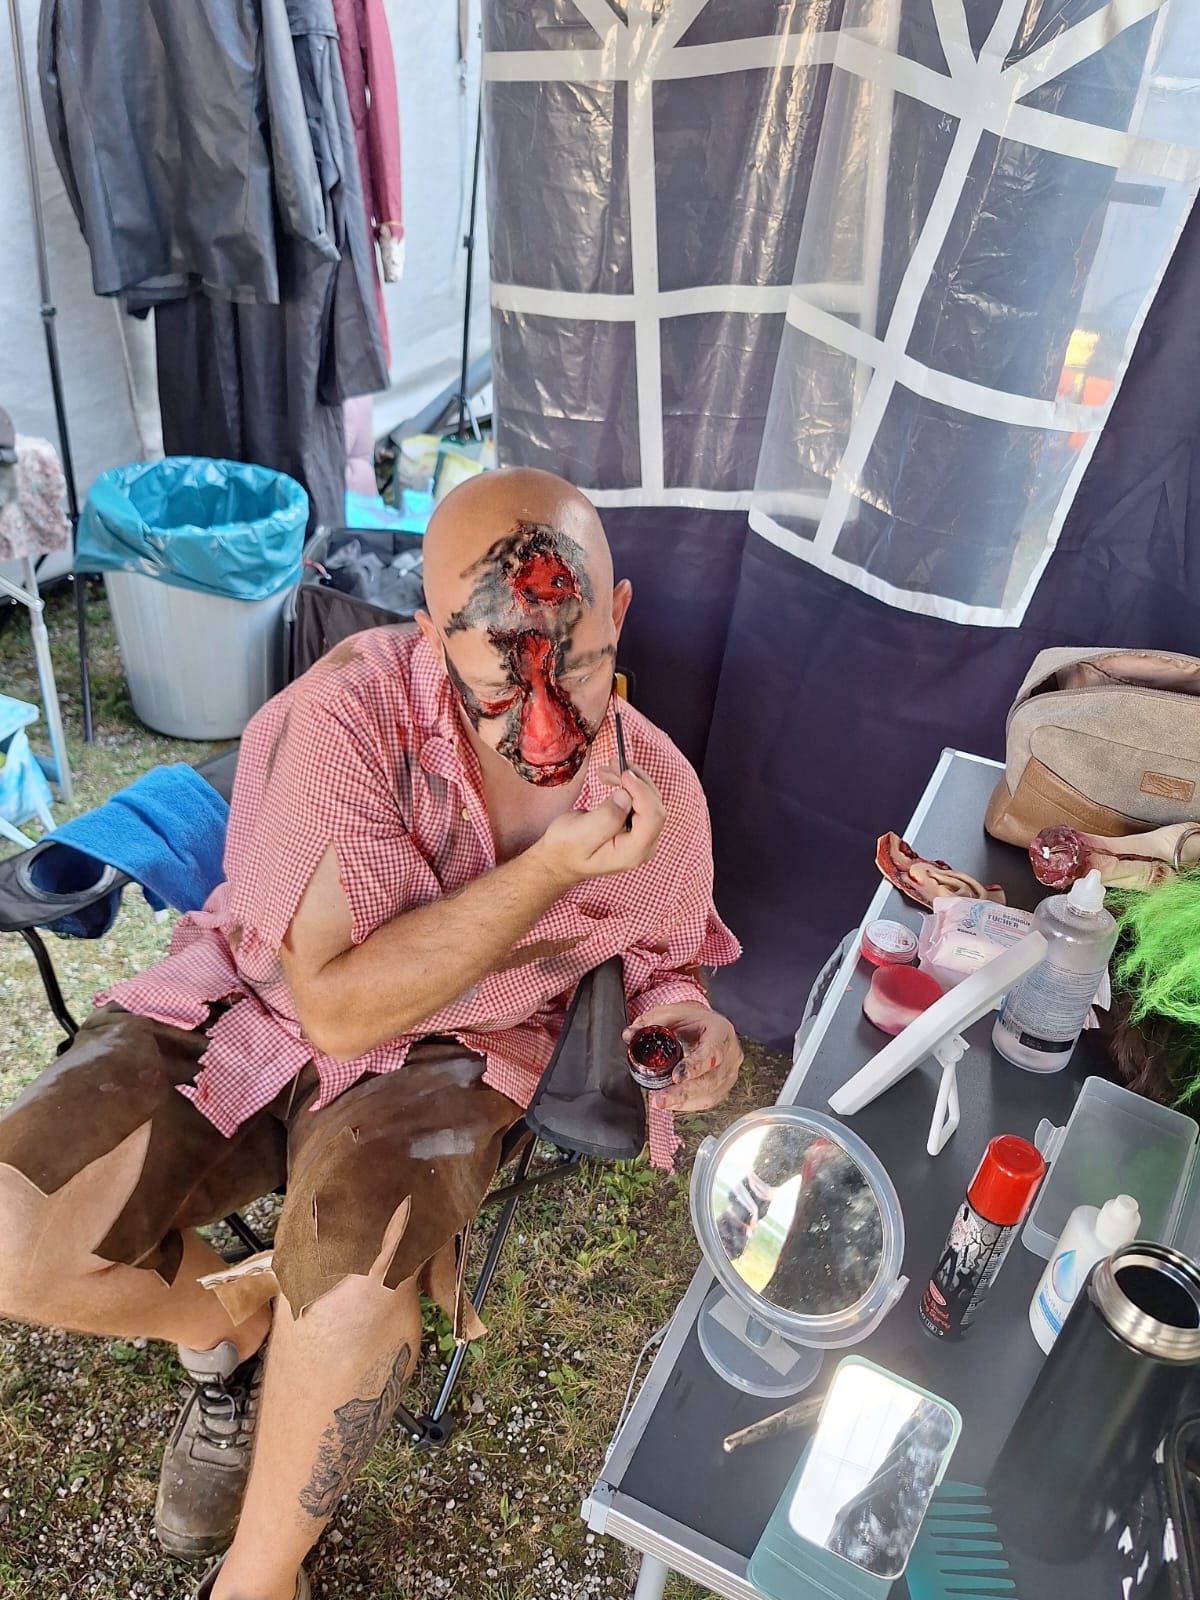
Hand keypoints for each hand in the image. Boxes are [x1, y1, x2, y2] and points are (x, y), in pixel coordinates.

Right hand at [533, 763, 664, 888]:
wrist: (560, 858)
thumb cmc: (566, 849)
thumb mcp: (580, 835)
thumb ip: (606, 817)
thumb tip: (626, 796)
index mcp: (631, 853)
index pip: (652, 818)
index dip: (642, 791)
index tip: (624, 773)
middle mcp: (643, 846)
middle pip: (654, 806)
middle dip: (635, 780)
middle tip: (612, 764)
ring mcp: (642, 837)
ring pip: (649, 799)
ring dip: (630, 779)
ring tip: (606, 770)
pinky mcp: (637, 826)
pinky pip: (641, 800)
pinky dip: (628, 785)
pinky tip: (611, 778)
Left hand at [624, 1002, 741, 1112]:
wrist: (706, 1026)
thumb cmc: (690, 1019)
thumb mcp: (671, 1014)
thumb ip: (651, 1023)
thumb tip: (629, 1035)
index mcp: (721, 1031)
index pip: (712, 1051)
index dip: (695, 1066)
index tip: (676, 1077)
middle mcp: (731, 1054)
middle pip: (710, 1079)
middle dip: (683, 1092)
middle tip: (660, 1100)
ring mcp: (730, 1073)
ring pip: (710, 1093)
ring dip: (684, 1101)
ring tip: (660, 1102)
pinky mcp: (724, 1087)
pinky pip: (708, 1100)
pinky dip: (688, 1104)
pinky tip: (672, 1103)